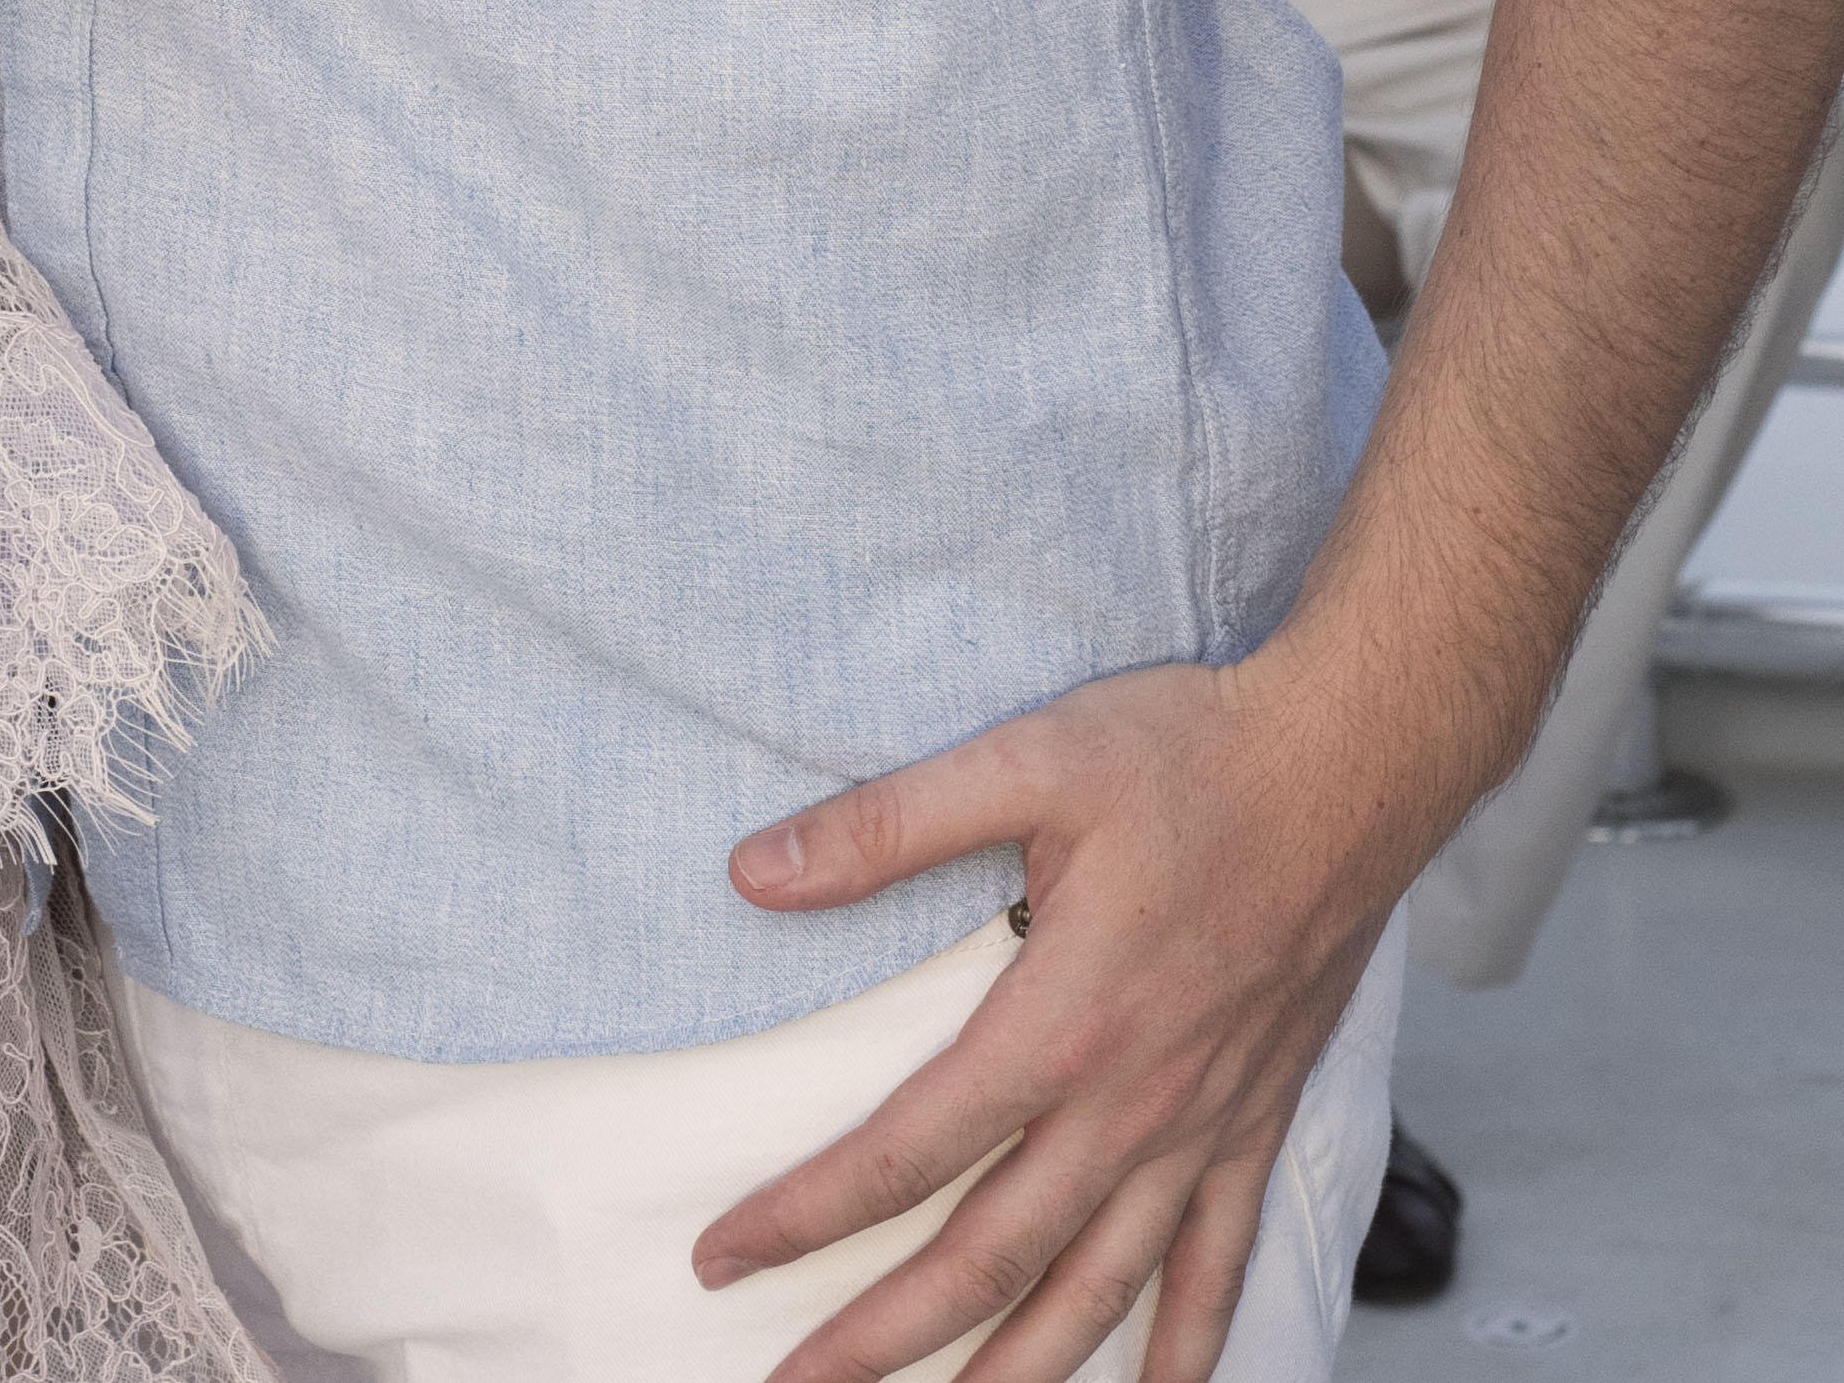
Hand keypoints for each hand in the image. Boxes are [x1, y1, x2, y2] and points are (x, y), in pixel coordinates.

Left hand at [696, 650, 1423, 1382]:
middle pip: (988, 1259)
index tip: (724, 1256)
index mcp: (1059, 1022)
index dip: (806, 1215)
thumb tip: (753, 872)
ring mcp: (1202, 1128)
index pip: (906, 1151)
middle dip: (882, 1337)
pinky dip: (1184, 1347)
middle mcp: (1131, 1104)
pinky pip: (1218, 1266)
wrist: (1352, 765)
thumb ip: (887, 824)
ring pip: (1097, 1292)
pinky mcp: (1257, 1123)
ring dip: (1014, 1372)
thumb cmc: (1190, 755)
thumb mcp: (1024, 758)